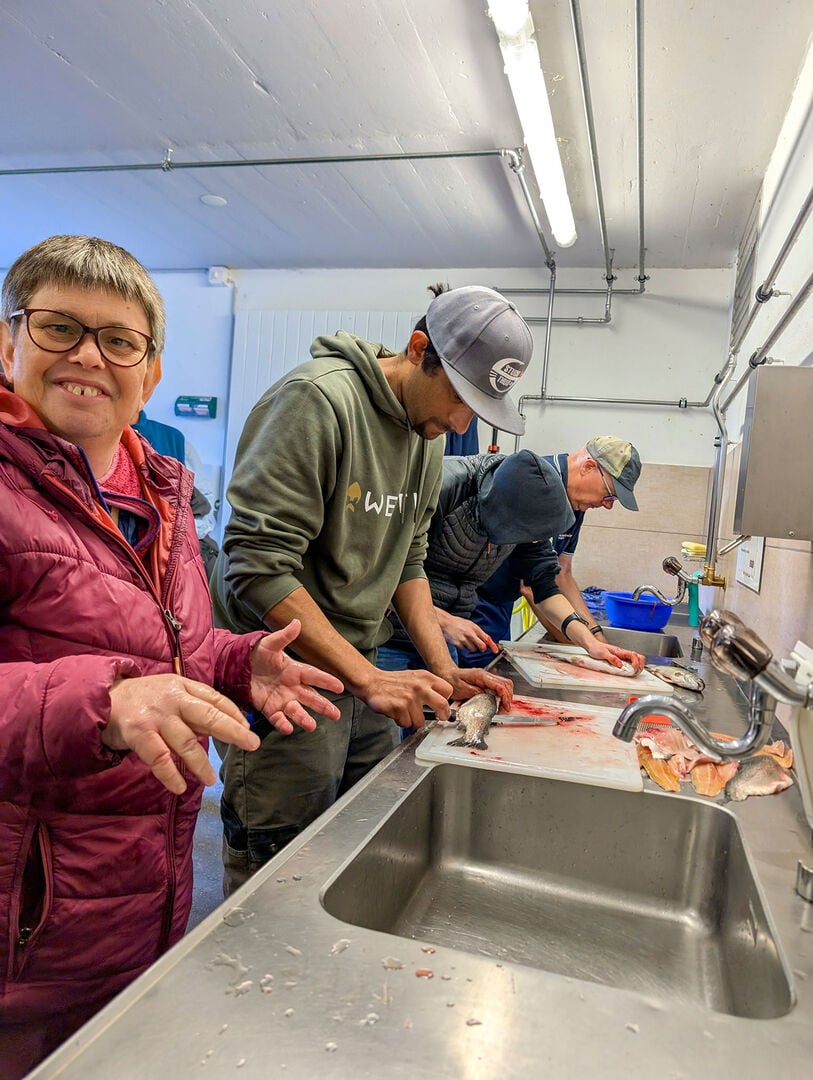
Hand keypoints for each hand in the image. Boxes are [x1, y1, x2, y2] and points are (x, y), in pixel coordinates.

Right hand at [106, 675, 260, 794]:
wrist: (103, 698)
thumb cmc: (144, 699)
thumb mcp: (171, 693)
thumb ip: (195, 709)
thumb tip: (226, 726)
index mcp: (183, 686)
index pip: (216, 699)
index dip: (234, 714)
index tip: (248, 728)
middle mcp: (172, 699)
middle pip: (208, 716)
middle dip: (232, 731)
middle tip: (252, 744)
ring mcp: (156, 716)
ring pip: (185, 741)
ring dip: (201, 762)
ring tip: (211, 779)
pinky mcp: (138, 733)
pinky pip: (159, 758)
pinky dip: (170, 774)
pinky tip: (180, 786)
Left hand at [250, 619, 343, 733]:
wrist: (240, 665)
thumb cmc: (258, 652)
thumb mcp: (271, 643)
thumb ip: (284, 636)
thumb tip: (297, 622)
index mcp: (296, 671)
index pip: (314, 676)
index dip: (327, 681)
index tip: (340, 687)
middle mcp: (292, 687)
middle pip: (311, 698)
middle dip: (324, 706)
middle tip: (336, 715)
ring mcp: (282, 699)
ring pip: (297, 711)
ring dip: (304, 718)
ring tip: (311, 725)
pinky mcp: (269, 708)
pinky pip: (278, 718)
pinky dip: (283, 723)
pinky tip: (288, 728)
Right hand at [361, 668, 454, 729]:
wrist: (372, 682)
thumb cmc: (393, 682)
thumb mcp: (415, 677)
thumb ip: (428, 687)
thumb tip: (443, 704)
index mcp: (425, 677)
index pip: (447, 690)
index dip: (446, 701)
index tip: (442, 707)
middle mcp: (420, 686)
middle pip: (443, 705)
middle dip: (442, 715)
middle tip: (439, 718)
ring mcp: (410, 698)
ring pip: (421, 721)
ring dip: (412, 720)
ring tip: (404, 712)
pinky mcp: (400, 707)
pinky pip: (406, 724)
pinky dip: (401, 721)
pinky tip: (396, 712)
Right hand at [437, 612, 498, 653]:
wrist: (446, 622)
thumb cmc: (458, 623)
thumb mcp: (470, 624)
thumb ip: (478, 632)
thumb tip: (487, 640)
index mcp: (474, 628)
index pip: (486, 638)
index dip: (492, 645)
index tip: (495, 650)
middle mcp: (470, 633)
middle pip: (482, 646)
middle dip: (482, 648)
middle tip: (481, 647)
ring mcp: (464, 639)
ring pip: (473, 649)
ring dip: (472, 647)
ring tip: (467, 640)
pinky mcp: (458, 644)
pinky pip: (464, 649)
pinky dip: (463, 646)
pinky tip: (460, 640)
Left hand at [443, 668, 513, 712]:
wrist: (447, 674)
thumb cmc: (452, 680)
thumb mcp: (461, 689)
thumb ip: (474, 693)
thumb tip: (486, 697)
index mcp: (481, 676)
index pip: (499, 685)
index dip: (505, 697)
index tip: (505, 706)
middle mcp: (486, 675)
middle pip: (506, 683)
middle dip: (508, 697)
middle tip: (505, 708)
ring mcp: (487, 677)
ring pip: (505, 684)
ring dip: (506, 696)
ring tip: (503, 706)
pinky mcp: (487, 681)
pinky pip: (499, 686)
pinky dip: (502, 694)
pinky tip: (499, 702)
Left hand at [585, 640, 645, 671]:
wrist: (592, 645)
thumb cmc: (596, 648)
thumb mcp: (603, 653)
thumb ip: (612, 658)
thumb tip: (620, 664)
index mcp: (620, 651)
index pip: (633, 655)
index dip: (636, 662)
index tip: (634, 668)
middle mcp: (622, 653)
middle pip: (638, 656)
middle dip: (641, 664)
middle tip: (638, 671)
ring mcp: (622, 656)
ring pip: (635, 659)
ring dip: (638, 665)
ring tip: (635, 672)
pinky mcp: (619, 659)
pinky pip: (629, 662)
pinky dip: (633, 666)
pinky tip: (630, 670)